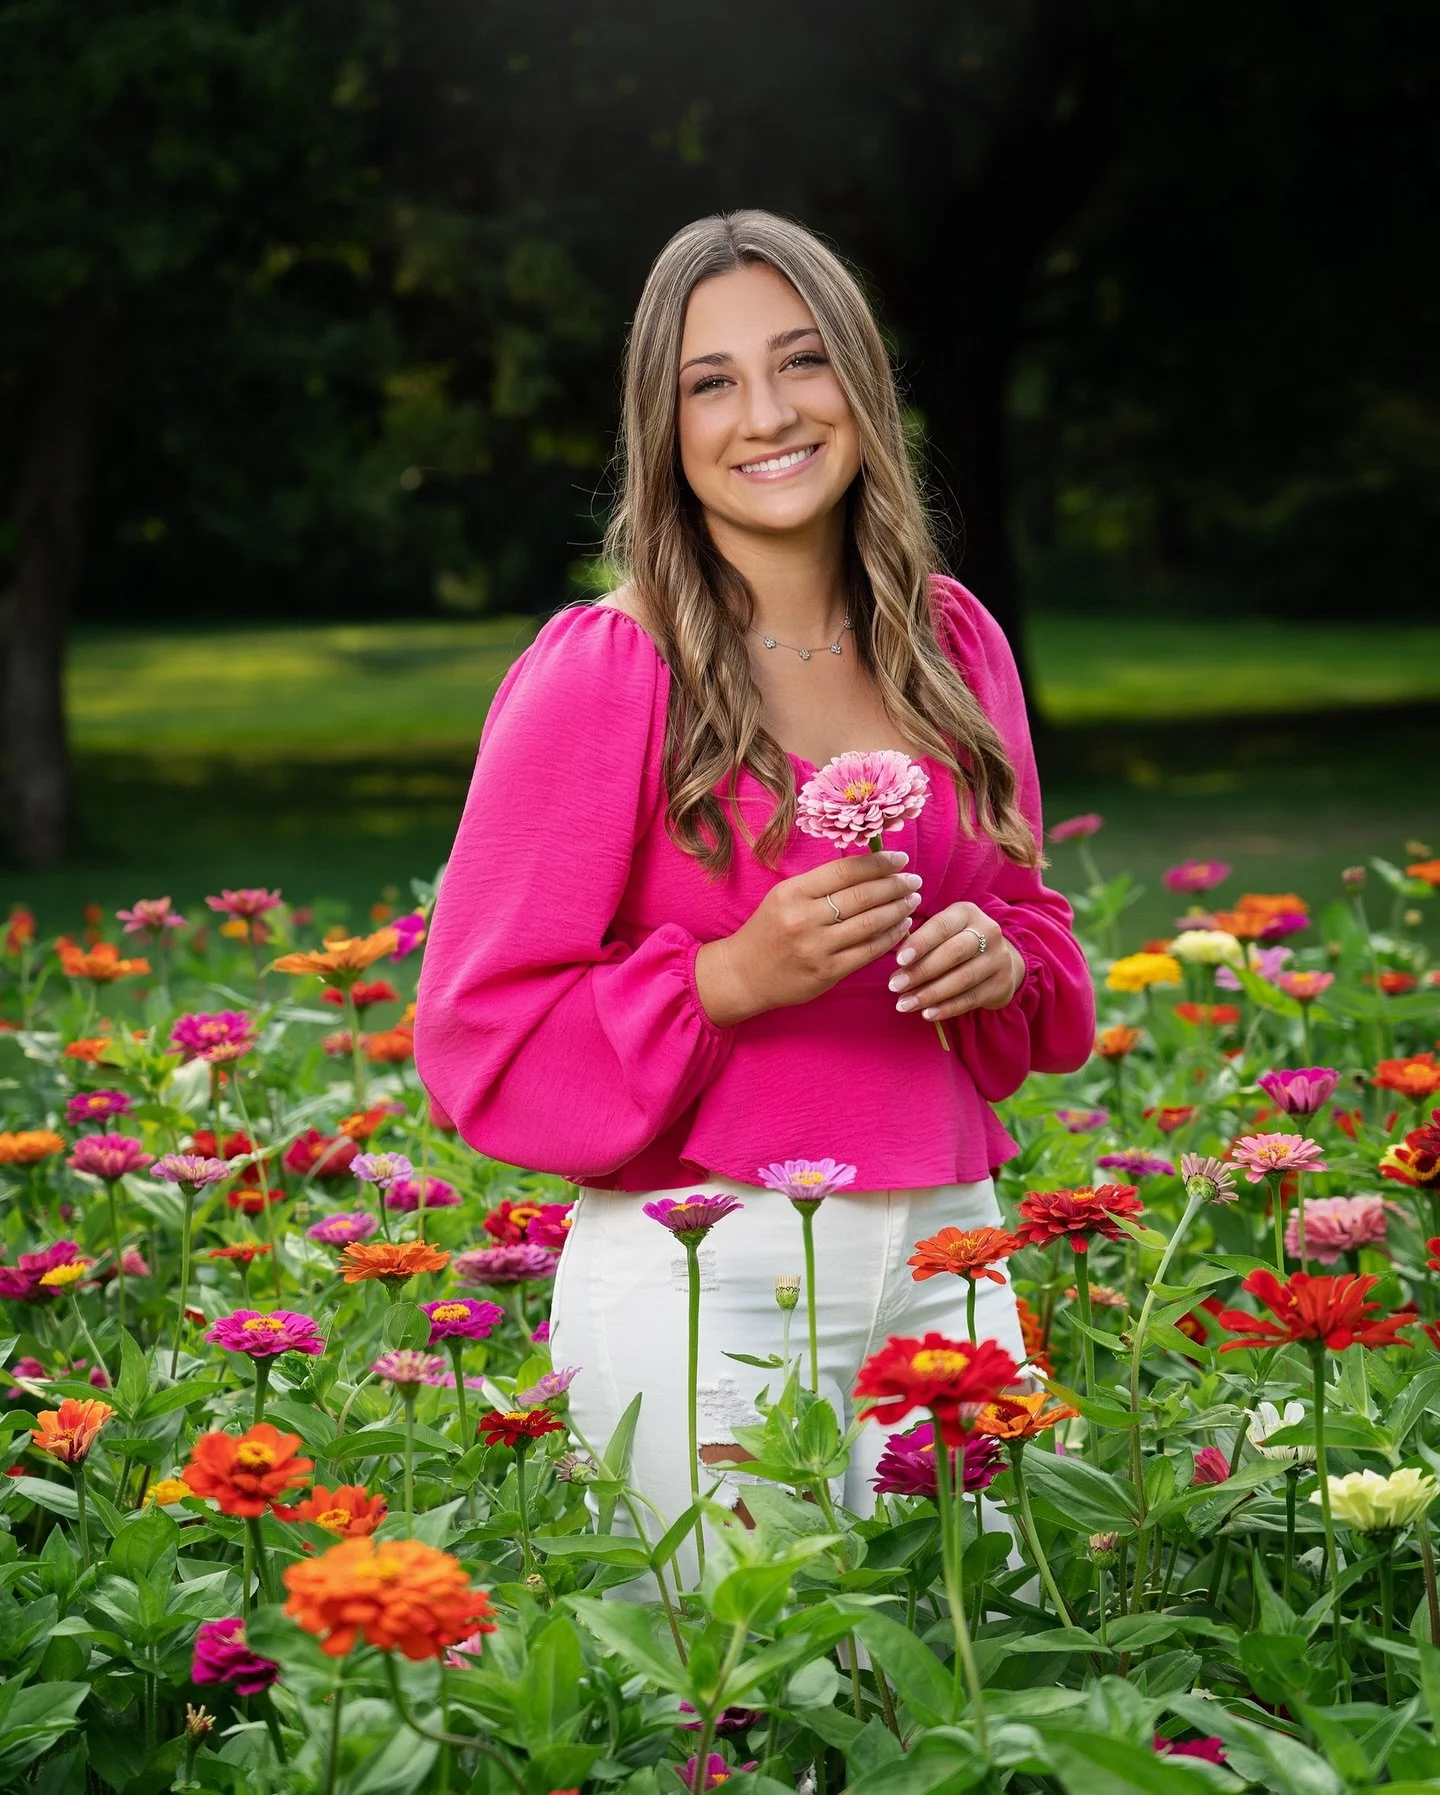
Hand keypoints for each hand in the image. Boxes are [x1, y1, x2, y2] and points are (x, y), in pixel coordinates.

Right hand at [695, 850, 922, 1025]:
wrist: (743, 974)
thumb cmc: (768, 930)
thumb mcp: (785, 897)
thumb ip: (822, 884)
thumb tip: (869, 868)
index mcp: (793, 892)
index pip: (845, 870)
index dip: (878, 863)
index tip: (900, 860)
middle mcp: (804, 918)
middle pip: (863, 896)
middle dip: (895, 886)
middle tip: (913, 881)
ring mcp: (816, 947)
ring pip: (870, 924)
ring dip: (898, 910)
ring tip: (912, 901)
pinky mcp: (826, 973)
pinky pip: (868, 952)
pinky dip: (890, 937)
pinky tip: (901, 927)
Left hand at [886, 901, 1025, 1024]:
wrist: (999, 961)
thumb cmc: (956, 943)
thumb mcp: (944, 932)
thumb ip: (922, 941)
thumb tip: (897, 966)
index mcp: (967, 913)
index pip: (941, 926)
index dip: (920, 943)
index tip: (898, 960)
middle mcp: (988, 932)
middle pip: (954, 952)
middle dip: (922, 971)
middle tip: (895, 986)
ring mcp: (998, 959)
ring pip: (962, 978)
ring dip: (930, 994)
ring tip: (905, 1004)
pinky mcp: (1002, 984)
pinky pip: (971, 999)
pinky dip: (947, 1008)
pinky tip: (927, 1014)